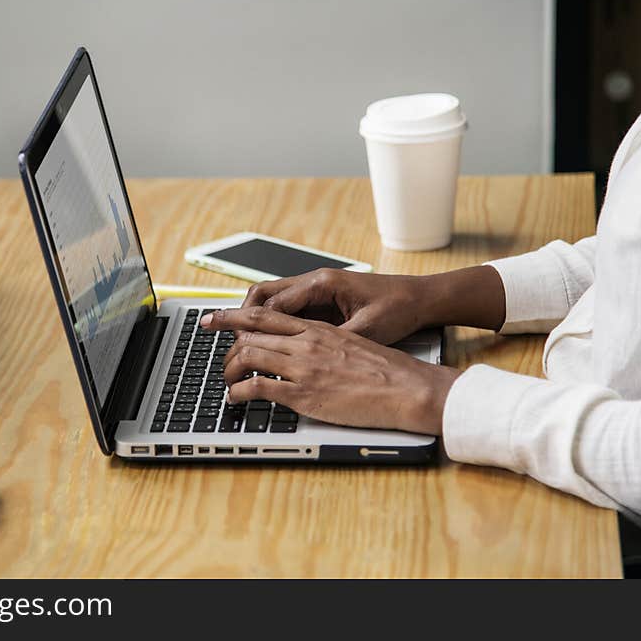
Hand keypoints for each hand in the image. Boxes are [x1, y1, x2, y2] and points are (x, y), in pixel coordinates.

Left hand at [200, 306, 460, 434]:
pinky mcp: (305, 393)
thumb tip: (309, 351)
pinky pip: (258, 387)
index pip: (266, 315)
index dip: (235, 316)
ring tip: (227, 379)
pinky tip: (235, 397)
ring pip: (249, 355)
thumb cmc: (388, 371)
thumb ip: (326, 343)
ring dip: (230, 369)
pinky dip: (239, 391)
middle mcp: (306, 342)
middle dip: (225, 340)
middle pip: (250, 332)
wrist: (408, 387)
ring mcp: (303, 367)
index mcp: (318, 329)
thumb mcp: (353, 343)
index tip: (217, 318)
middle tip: (214, 349)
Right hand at [241, 265, 506, 344]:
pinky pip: (289, 310)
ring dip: (254, 319)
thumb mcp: (366, 330)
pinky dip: (272, 323)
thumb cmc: (397, 308)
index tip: (231, 338)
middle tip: (219, 331)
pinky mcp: (323, 301)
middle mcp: (315, 282)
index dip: (248, 322)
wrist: (422, 298)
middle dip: (240, 314)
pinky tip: (266, 341)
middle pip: (263, 295)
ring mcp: (318, 291)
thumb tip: (305, 358)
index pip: (272, 302)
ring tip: (235, 340)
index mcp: (321, 284)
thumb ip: (334, 341)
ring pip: (273, 301)